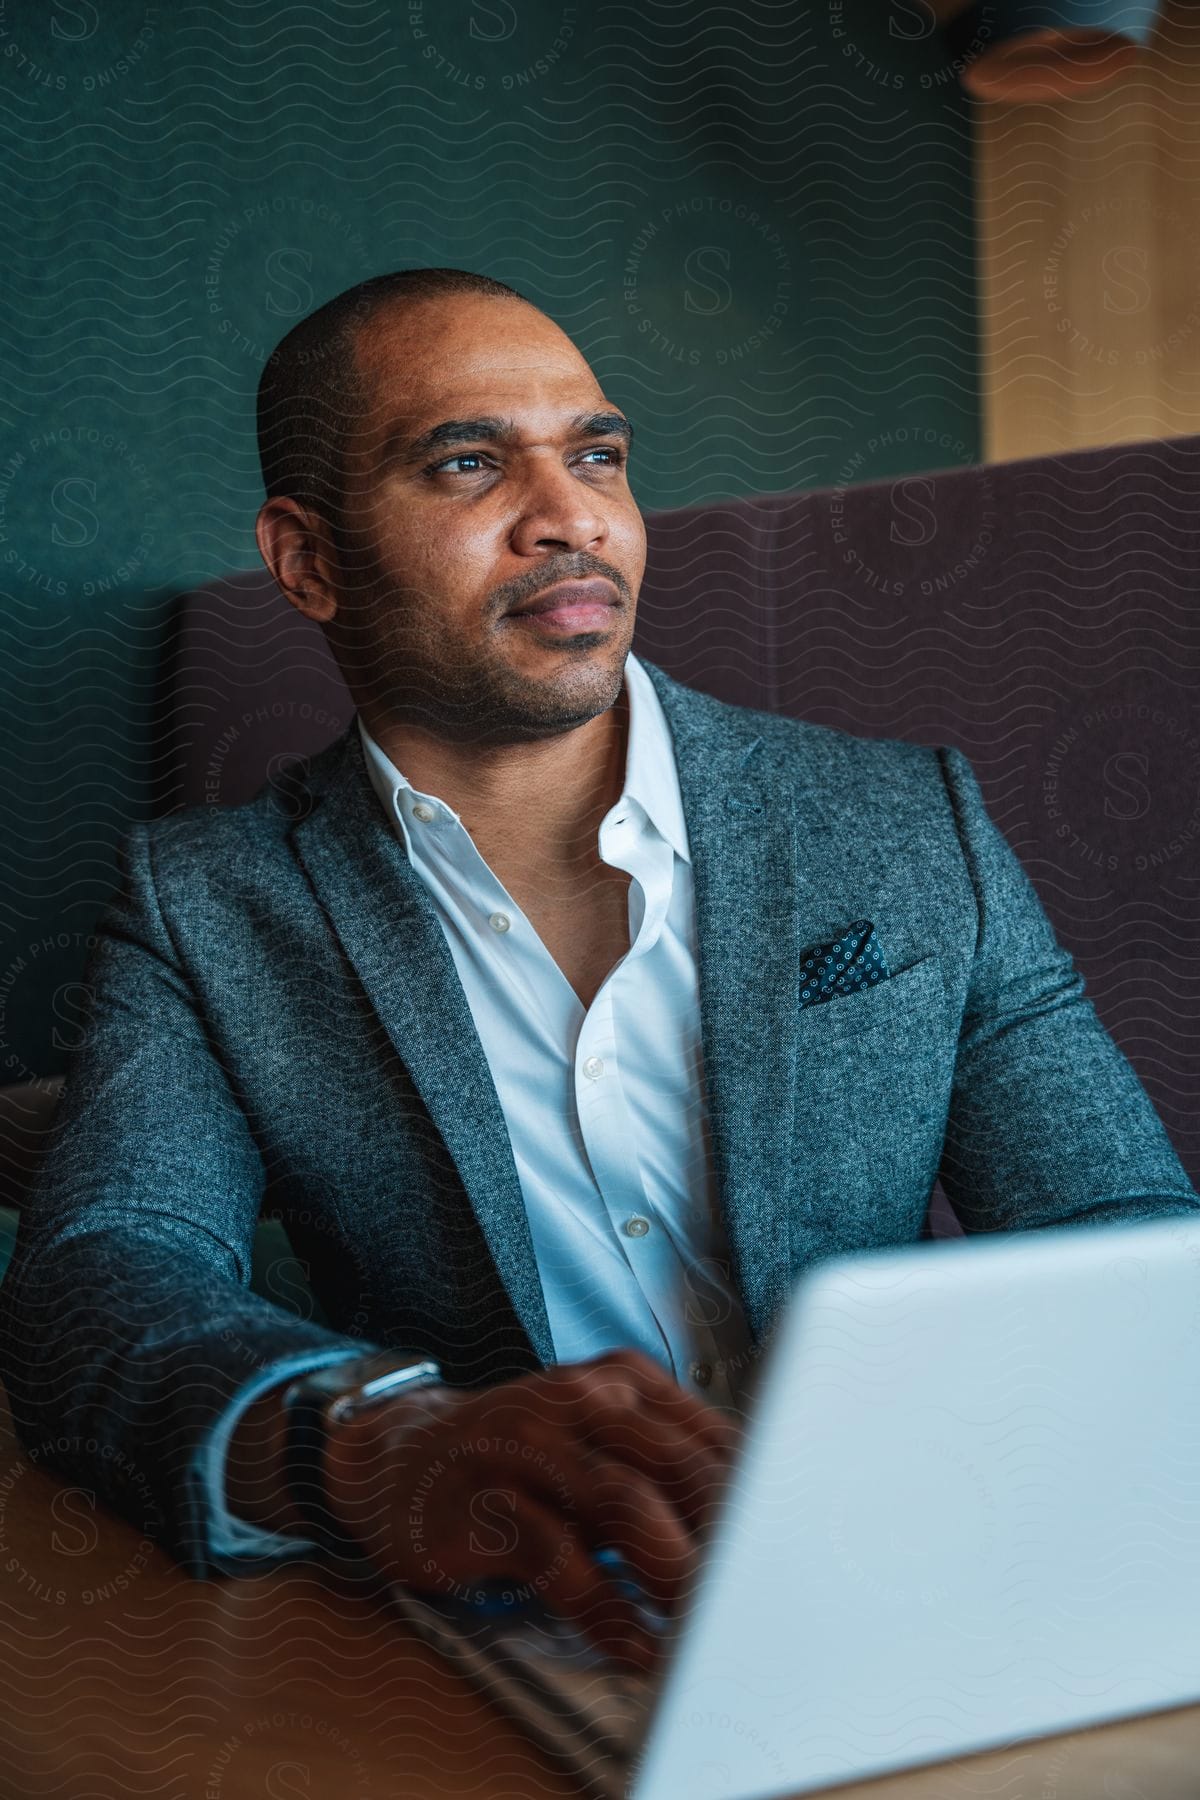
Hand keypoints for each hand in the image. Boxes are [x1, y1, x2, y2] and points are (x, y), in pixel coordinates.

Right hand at [321, 1349, 742, 1669]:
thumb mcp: (600, 1439)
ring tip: (711, 1624)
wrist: (398, 1461)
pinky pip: (557, 1558)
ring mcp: (528, 1447)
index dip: (762, 1498)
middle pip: (677, 1464)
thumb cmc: (523, 1460)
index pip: (712, 1435)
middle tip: (767, 1596)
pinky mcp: (485, 1504)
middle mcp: (579, 1400)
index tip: (797, 1552)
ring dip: (676, 1570)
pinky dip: (604, 1609)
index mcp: (622, 1380)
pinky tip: (634, 1646)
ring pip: (625, 1502)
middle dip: (731, 1537)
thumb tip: (763, 1524)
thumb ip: (670, 1464)